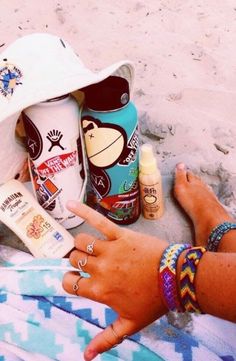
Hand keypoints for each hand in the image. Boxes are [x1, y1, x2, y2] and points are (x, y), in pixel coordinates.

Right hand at [62, 202, 167, 360]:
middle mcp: (99, 269)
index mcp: (99, 290)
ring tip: (90, 248)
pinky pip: (97, 220)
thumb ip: (106, 339)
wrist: (176, 278)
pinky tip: (70, 204)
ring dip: (81, 245)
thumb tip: (86, 356)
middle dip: (77, 262)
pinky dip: (82, 211)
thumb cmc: (153, 301)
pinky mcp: (120, 235)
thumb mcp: (129, 324)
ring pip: (80, 242)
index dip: (71, 281)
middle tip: (89, 264)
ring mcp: (108, 250)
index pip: (69, 282)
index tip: (77, 280)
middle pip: (73, 260)